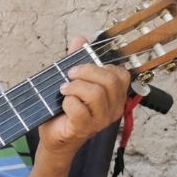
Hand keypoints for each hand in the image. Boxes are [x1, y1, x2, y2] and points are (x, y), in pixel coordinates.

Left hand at [35, 35, 129, 162]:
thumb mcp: (74, 81)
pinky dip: (68, 102)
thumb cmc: (67, 110)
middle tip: (70, 75)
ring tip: (64, 89)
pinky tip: (63, 103)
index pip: (122, 75)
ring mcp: (101, 121)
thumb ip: (78, 60)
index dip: (102, 66)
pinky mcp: (84, 129)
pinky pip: (79, 109)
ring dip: (75, 87)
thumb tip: (80, 39)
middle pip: (110, 81)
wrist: (55, 137)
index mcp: (115, 96)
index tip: (83, 67)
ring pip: (96, 94)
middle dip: (87, 72)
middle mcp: (113, 108)